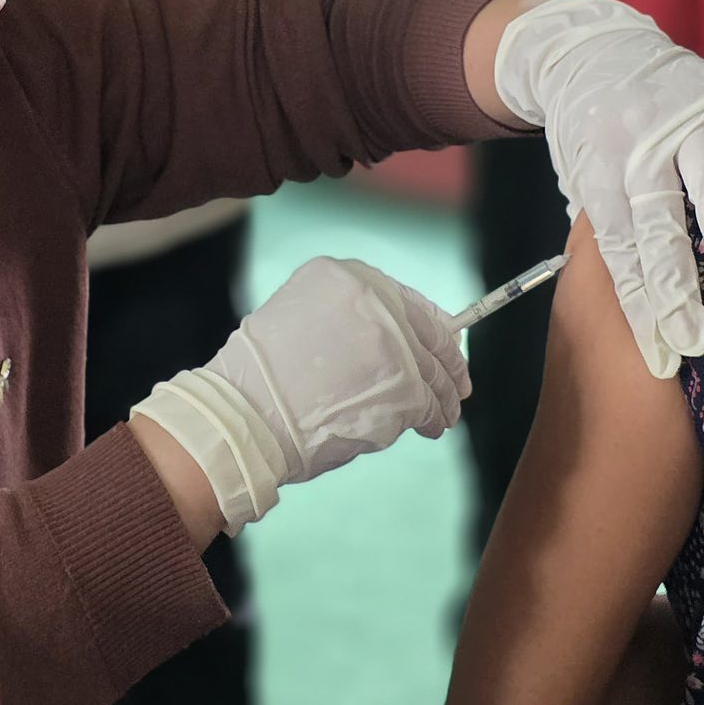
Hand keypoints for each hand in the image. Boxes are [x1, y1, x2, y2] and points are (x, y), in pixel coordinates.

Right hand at [129, 258, 468, 534]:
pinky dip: (432, 418)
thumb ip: (351, 322)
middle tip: (459, 385)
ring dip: (442, 397)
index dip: (431, 327)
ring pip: (433, 373)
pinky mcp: (404, 386)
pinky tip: (429, 427)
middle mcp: (373, 300)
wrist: (244, 416)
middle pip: (430, 336)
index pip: (408, 300)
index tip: (446, 344)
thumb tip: (401, 342)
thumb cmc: (262, 379)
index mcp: (345, 277)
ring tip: (444, 415)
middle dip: (448, 364)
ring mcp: (392, 343)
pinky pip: (428, 404)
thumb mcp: (302, 319)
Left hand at [494, 0, 703, 377]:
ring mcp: (684, 122)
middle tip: (697, 338)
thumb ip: (617, 232)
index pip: (622, 252)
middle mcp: (640, 149)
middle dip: (678, 284)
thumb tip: (652, 311)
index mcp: (600, 176)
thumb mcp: (587, 182)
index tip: (664, 357)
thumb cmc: (596, 136)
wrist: (595, 49)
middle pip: (660, 224)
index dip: (642, 306)